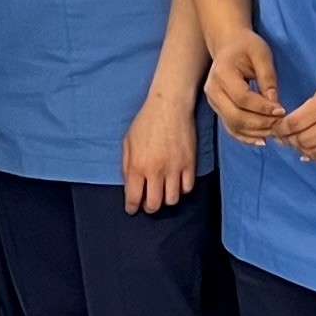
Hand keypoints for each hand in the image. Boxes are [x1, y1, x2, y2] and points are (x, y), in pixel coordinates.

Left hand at [121, 87, 199, 213]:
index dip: (132, 207)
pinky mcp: (190, 164)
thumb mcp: (127, 142)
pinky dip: (181, 189)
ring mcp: (174, 168)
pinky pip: (187, 188)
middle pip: (154, 204)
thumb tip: (129, 185)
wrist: (169, 106)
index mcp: (137, 166)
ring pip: (172, 200)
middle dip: (149, 208)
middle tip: (148, 204)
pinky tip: (176, 183)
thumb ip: (126, 165)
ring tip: (163, 194)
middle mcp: (155, 171)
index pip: (134, 198)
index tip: (132, 209)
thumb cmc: (146, 122)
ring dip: (166, 200)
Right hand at [205, 31, 287, 144]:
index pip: (242, 98)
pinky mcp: (218, 109)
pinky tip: (262, 140)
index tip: (282, 110)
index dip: (262, 108)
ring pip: (233, 125)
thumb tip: (275, 104)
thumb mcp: (262, 55)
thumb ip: (268, 78)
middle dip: (260, 124)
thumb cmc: (247, 46)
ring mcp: (213, 102)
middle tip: (281, 125)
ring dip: (255, 133)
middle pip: (236, 116)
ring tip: (275, 132)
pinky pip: (230, 128)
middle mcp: (213, 90)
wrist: (228, 45)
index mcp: (222, 74)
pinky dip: (246, 137)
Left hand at [276, 47, 315, 161]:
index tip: (275, 128)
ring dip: (302, 150)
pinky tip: (310, 152)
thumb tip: (294, 125)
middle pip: (303, 141)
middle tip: (282, 138)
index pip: (294, 124)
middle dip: (288, 141)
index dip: (280, 129)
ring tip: (295, 144)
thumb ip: (311, 107)